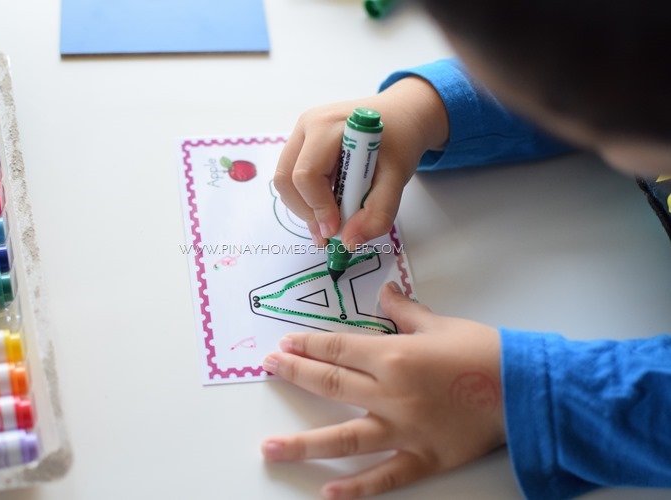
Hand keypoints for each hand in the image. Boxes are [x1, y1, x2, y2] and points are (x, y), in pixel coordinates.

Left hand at [261, 282, 504, 498]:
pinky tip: (328, 492)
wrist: (525, 388)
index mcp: (394, 356)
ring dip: (304, 444)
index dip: (308, 346)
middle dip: (296, 374)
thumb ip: (403, 311)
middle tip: (269, 368)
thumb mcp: (439, 323)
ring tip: (270, 448)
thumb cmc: (482, 351)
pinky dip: (357, 488)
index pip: (338, 349)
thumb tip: (384, 291)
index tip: (284, 344)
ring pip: (344, 438)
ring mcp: (404, 430)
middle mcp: (391, 394)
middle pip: (331, 385)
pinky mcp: (423, 458)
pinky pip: (385, 476)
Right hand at [273, 77, 448, 247]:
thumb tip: (349, 241)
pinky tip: (330, 206)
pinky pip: (292, 179)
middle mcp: (306, 126)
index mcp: (328, 126)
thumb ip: (378, 212)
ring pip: (285, 183)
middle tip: (331, 233)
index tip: (337, 229)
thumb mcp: (398, 177)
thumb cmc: (399, 140)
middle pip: (286, 180)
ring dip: (306, 208)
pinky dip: (307, 200)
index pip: (307, 174)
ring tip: (332, 222)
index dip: (318, 207)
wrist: (401, 115)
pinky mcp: (301, 145)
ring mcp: (300, 134)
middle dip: (307, 212)